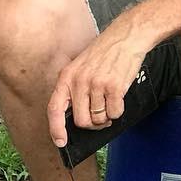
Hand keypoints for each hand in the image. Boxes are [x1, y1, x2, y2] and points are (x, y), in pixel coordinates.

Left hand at [47, 25, 147, 146]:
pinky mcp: (114, 87)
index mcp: (67, 77)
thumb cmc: (104, 54)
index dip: (56, 128)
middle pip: (81, 121)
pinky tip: (118, 96)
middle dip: (92, 124)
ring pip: (99, 119)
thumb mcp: (80, 66)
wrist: (125, 37)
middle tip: (100, 115)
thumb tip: (76, 118)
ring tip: (109, 100)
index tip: (60, 142)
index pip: (55, 108)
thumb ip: (74, 89)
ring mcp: (96, 84)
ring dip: (106, 116)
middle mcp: (79, 81)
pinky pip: (115, 113)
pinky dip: (118, 111)